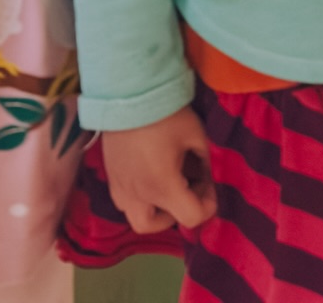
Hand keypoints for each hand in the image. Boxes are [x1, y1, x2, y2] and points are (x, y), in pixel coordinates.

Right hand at [102, 108, 215, 233]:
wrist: (128, 96)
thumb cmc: (166, 115)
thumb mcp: (196, 135)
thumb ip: (205, 161)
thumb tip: (208, 176)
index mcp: (163, 187)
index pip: (191, 217)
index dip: (208, 206)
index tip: (211, 185)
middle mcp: (138, 196)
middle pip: (157, 226)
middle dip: (177, 214)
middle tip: (188, 189)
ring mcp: (120, 190)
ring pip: (137, 218)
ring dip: (157, 210)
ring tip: (169, 183)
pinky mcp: (111, 179)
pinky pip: (125, 203)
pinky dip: (141, 199)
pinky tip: (151, 175)